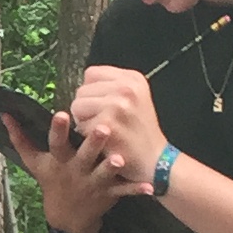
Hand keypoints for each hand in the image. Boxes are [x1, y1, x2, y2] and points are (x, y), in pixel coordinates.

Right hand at [4, 105, 134, 232]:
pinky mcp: (108, 193)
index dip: (56, 129)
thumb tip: (5, 115)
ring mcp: (92, 183)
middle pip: (83, 155)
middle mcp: (75, 171)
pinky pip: (124, 192)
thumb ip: (20, 138)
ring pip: (104, 174)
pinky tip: (150, 187)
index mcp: (58, 160)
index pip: (55, 143)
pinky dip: (136, 190)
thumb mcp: (34, 163)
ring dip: (112, 167)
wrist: (67, 218)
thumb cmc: (51, 182)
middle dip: (92, 143)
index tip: (61, 113)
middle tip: (102, 127)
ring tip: (121, 158)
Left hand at [64, 66, 165, 188]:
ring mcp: (117, 104)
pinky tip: (102, 140)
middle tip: (105, 121)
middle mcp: (126, 87)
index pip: (92, 73)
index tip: (103, 105)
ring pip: (77, 106)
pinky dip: (86, 136)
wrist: (155, 159)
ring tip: (103, 130)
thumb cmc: (140, 131)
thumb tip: (84, 84)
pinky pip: (80, 125)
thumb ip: (112, 86)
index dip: (91, 91)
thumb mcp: (136, 98)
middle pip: (82, 90)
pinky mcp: (108, 123)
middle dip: (87, 107)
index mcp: (132, 78)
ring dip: (84, 121)